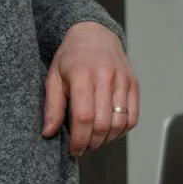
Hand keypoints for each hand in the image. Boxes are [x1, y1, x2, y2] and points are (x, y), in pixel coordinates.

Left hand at [44, 22, 139, 156]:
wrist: (94, 33)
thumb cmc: (71, 56)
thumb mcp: (53, 77)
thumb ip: (52, 106)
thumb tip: (48, 133)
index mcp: (83, 76)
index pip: (84, 118)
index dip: (79, 140)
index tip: (74, 150)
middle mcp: (106, 78)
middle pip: (103, 124)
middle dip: (92, 143)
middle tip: (83, 147)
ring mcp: (123, 80)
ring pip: (120, 123)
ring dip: (107, 139)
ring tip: (95, 139)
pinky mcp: (133, 84)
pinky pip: (133, 117)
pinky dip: (122, 130)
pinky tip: (109, 130)